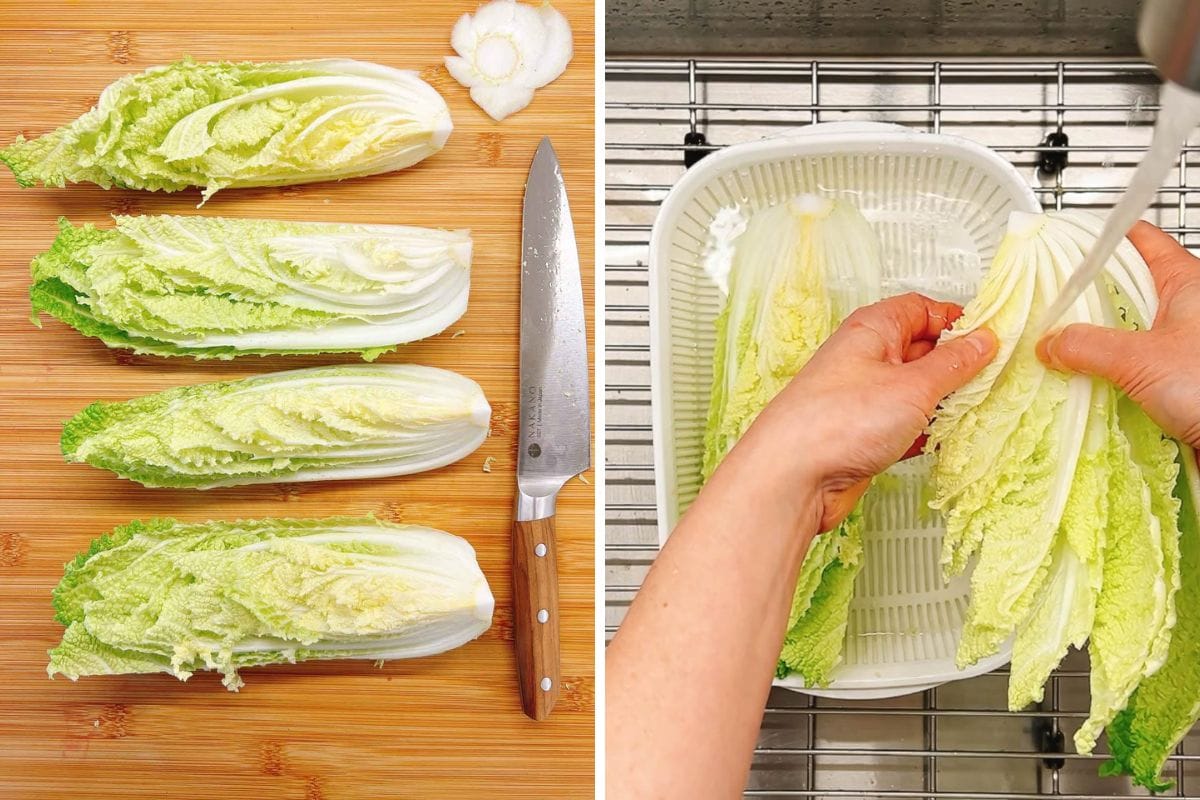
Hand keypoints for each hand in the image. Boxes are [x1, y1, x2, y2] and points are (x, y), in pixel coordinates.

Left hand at [728, 293, 997, 531]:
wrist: (792, 476)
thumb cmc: (840, 420)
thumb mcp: (914, 385)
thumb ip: (954, 363)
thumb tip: (983, 340)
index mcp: (873, 329)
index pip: (924, 309)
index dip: (958, 321)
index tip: (993, 339)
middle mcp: (865, 357)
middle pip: (922, 349)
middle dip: (957, 365)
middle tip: (993, 380)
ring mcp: (863, 397)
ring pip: (916, 390)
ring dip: (944, 402)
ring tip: (976, 412)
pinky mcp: (863, 433)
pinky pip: (904, 423)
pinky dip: (925, 431)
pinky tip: (946, 441)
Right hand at [1038, 221, 1199, 448]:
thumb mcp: (1139, 360)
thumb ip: (1086, 347)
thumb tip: (1048, 344)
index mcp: (1187, 280)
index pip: (1140, 238)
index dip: (1102, 236)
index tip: (1064, 242)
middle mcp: (1190, 305)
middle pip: (1130, 282)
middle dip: (1089, 292)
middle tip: (1051, 300)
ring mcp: (1185, 339)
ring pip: (1132, 323)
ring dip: (1099, 333)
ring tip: (1061, 339)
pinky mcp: (1181, 371)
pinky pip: (1137, 358)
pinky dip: (1112, 364)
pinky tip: (1087, 374)